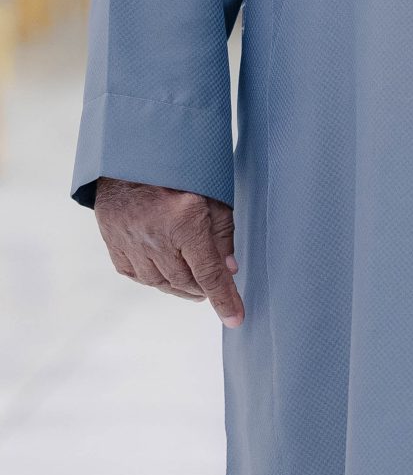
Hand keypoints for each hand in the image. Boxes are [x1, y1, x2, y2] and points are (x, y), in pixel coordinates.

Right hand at [93, 179, 243, 325]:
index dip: (225, 298)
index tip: (236, 318)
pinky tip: (166, 273)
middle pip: (186, 282)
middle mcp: (156, 238)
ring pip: (161, 283)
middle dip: (204, 290)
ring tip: (193, 283)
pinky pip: (137, 275)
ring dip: (181, 287)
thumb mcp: (212, 193)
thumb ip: (222, 233)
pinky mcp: (115, 244)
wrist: (129, 155)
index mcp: (185, 222)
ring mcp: (132, 243)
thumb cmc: (178, 170)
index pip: (210, 273)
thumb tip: (229, 270)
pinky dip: (155, 280)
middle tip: (214, 288)